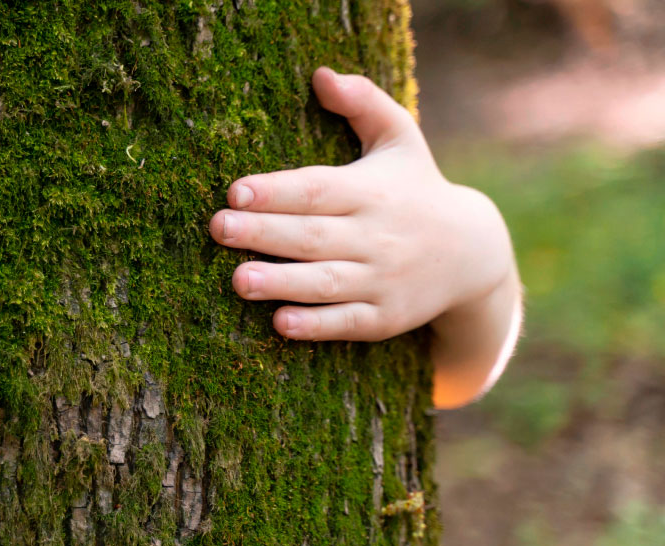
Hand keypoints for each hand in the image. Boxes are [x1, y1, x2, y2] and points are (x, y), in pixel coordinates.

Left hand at [209, 67, 520, 406]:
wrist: (474, 253)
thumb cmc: (416, 188)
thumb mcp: (400, 139)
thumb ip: (364, 103)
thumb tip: (321, 74)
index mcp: (371, 191)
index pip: (319, 189)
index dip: (277, 190)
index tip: (236, 189)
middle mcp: (376, 236)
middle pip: (313, 235)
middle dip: (263, 232)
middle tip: (217, 227)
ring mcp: (382, 280)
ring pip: (326, 282)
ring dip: (281, 283)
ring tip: (238, 280)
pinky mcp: (385, 317)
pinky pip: (347, 322)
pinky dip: (316, 325)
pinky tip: (280, 323)